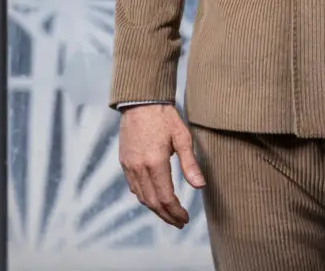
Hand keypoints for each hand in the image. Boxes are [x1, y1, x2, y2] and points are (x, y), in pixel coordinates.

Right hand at [119, 103, 204, 227]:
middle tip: (179, 222)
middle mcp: (140, 168)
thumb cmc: (164, 116)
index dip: (176, 212)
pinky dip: (145, 197)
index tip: (186, 219)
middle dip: (167, 216)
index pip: (166, 198)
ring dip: (156, 209)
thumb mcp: (182, 137)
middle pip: (153, 202)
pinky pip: (134, 187)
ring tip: (169, 214)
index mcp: (155, 163)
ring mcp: (129, 166)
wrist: (141, 101)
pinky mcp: (124, 162)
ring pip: (142, 197)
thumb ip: (190, 164)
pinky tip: (154, 197)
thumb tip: (200, 186)